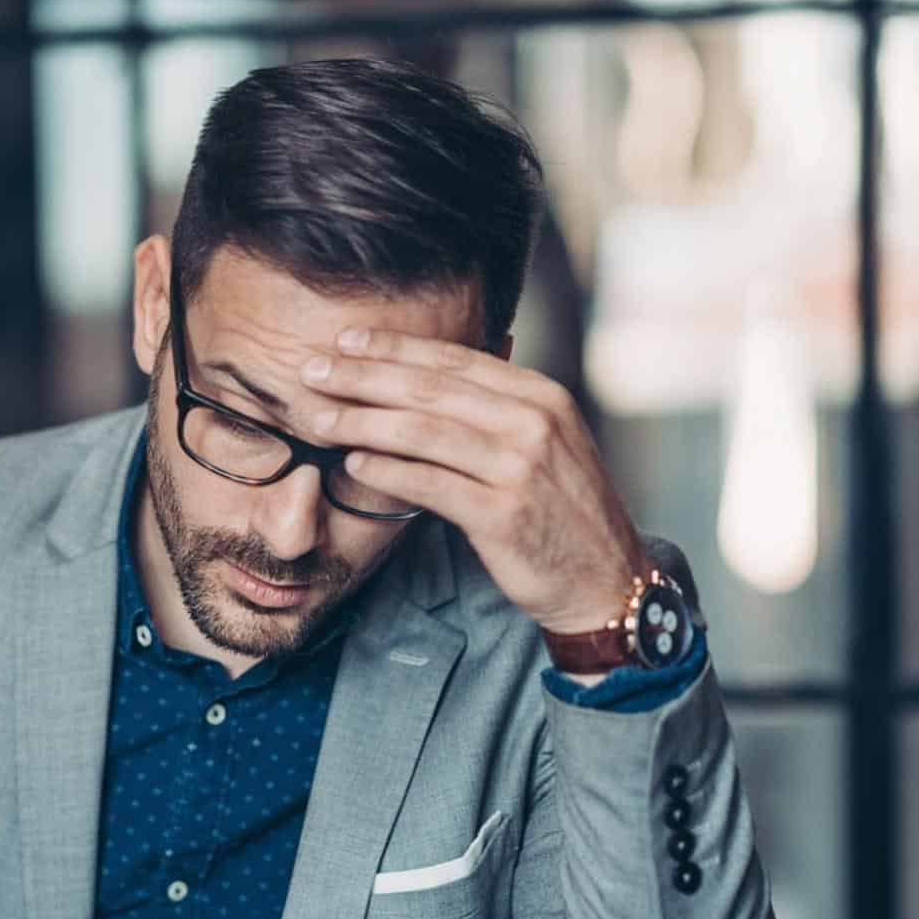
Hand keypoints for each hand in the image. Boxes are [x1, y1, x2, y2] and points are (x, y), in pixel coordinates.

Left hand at [302, 326, 645, 635]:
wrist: (606, 578)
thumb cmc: (562, 512)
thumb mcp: (543, 445)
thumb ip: (496, 411)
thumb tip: (428, 383)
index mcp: (540, 396)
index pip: (454, 360)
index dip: (395, 348)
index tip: (345, 341)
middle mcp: (533, 422)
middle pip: (430, 389)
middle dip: (363, 376)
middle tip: (311, 370)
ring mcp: (520, 467)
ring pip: (423, 432)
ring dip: (361, 421)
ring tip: (317, 417)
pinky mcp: (504, 514)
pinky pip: (431, 484)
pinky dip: (387, 472)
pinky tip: (353, 465)